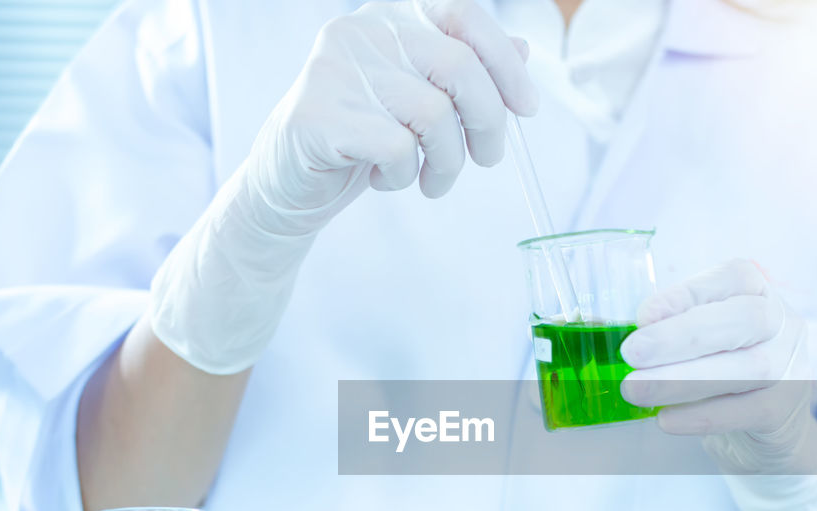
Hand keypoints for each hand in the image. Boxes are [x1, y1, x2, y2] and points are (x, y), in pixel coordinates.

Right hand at [149, 0, 536, 374]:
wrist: (289, 188)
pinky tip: (386, 180)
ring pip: (434, 114)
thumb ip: (465, 72)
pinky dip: (403, 175)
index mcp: (390, 17)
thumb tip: (524, 51)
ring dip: (446, 162)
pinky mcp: (318, 116)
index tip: (527, 110)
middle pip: (459, 67)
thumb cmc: (361, 141)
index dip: (505, 62)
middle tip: (485, 160)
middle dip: (488, 124)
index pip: (463, 14)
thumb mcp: (420, 103)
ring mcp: (334, 70)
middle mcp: (361, 30)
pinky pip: (396, 148)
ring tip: (431, 181)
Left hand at [619, 259, 816, 510]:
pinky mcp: (784, 410)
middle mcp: (783, 323)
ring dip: (683, 379)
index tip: (643, 316)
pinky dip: (702, 415)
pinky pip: (746, 411)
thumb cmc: (721, 371)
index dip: (687, 294)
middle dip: (682, 335)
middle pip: (744, 320)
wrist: (763, 431)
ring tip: (635, 389)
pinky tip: (666, 418)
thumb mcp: (701, 339)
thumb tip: (646, 323)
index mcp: (759, 292)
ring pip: (746, 368)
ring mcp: (791, 366)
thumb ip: (677, 324)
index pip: (733, 278)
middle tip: (632, 353)